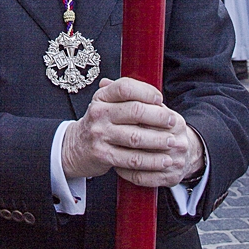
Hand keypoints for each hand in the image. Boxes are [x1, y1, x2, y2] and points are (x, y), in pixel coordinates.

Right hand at [61, 77, 203, 187]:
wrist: (76, 147)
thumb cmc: (100, 123)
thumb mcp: (106, 104)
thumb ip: (126, 96)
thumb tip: (154, 93)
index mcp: (102, 97)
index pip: (125, 87)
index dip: (146, 91)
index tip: (160, 99)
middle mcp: (99, 113)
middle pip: (135, 112)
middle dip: (158, 117)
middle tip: (173, 122)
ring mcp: (99, 135)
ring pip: (136, 137)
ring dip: (158, 140)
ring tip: (171, 142)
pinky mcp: (103, 155)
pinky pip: (132, 159)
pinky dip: (150, 161)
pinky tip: (162, 161)